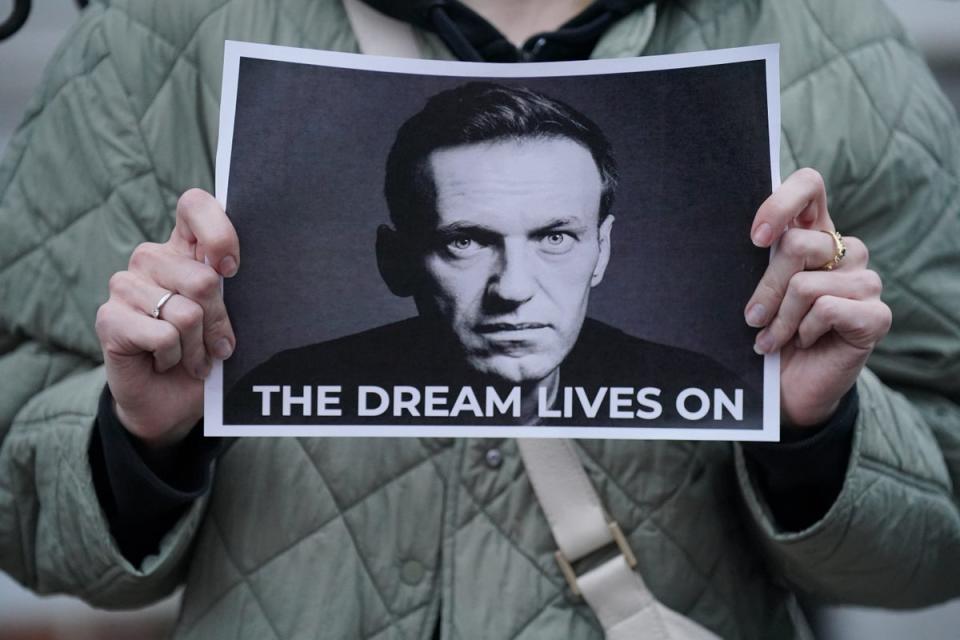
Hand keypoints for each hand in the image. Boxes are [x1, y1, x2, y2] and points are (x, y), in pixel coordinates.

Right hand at [95, 189, 238, 448]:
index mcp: (184, 248)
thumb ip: (232, 292)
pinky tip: (165, 361)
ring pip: (185, 313)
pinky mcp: (108, 318)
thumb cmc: (208, 354)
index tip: (232, 269)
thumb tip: (231, 273)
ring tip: (192, 357)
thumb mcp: (230, 320)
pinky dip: (174, 358)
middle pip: (203, 279)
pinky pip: (162, 336)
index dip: (218, 232)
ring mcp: (126, 285)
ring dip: (198, 347)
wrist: (172, 403)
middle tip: (216, 344)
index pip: (194, 206)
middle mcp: (151, 259)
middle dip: (219, 322)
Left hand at [744, 169, 891, 427]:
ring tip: (772, 338)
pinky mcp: (876, 315)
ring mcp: (864, 281)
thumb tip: (732, 236)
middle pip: (797, 244)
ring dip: (780, 319)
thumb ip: (755, 261)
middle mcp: (843, 250)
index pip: (809, 185)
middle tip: (752, 317)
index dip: (781, 203)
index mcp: (813, 233)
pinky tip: (805, 342)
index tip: (756, 239)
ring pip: (807, 284)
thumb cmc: (766, 333)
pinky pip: (828, 309)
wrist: (788, 388)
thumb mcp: (754, 292)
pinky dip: (805, 331)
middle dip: (765, 287)